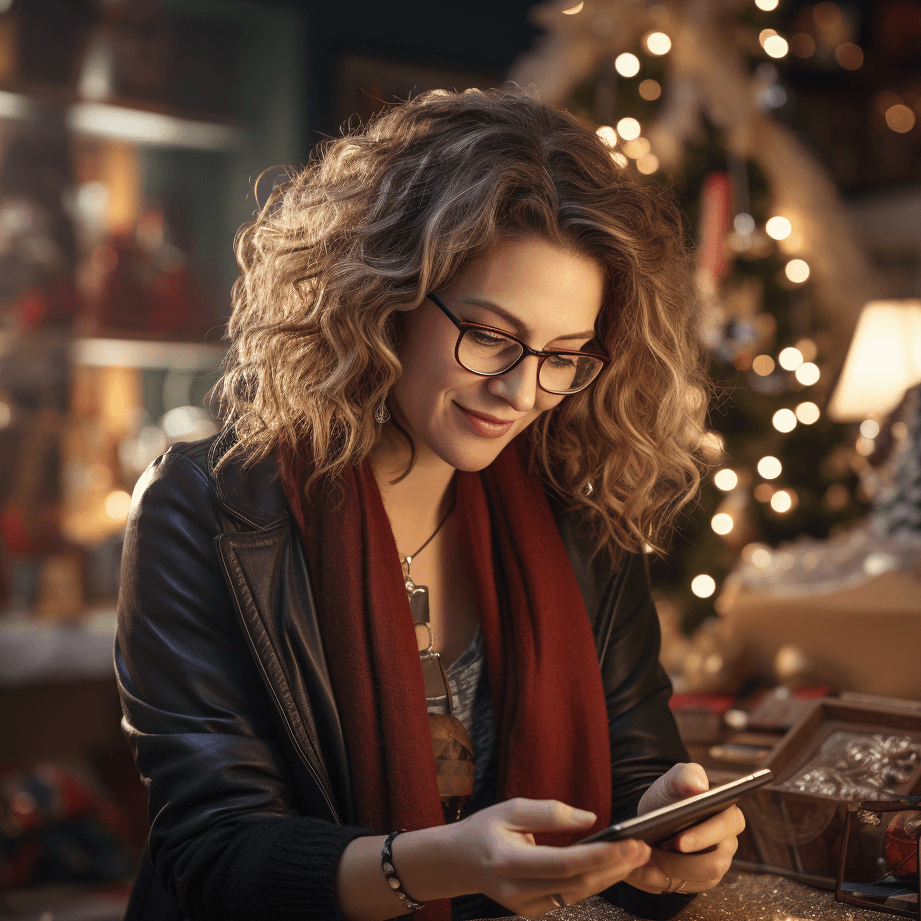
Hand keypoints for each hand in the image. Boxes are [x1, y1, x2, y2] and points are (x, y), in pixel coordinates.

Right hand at [441, 797, 651, 916]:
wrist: (458, 861)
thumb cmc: (485, 829)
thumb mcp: (511, 808)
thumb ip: (551, 812)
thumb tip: (591, 819)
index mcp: (508, 861)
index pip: (562, 863)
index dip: (598, 855)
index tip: (628, 843)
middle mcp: (517, 891)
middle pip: (576, 883)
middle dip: (614, 866)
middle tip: (643, 848)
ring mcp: (524, 907)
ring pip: (578, 894)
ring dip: (610, 876)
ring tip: (636, 856)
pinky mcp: (532, 912)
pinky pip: (570, 897)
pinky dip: (593, 881)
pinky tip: (613, 866)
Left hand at [624, 763, 744, 896]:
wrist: (658, 813)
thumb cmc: (672, 793)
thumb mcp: (675, 779)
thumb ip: (687, 775)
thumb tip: (698, 786)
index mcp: (729, 816)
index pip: (725, 827)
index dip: (703, 836)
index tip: (677, 840)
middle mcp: (727, 844)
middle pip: (713, 863)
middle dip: (680, 862)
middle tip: (651, 855)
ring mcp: (716, 865)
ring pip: (696, 880)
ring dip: (666, 872)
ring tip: (640, 862)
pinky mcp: (701, 881)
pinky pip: (683, 887)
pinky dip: (659, 879)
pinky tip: (639, 869)